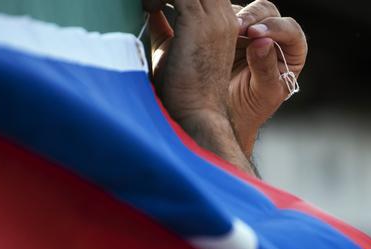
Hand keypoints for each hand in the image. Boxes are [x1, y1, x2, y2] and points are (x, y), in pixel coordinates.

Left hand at [142, 0, 238, 125]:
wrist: (196, 115)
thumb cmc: (184, 90)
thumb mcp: (173, 48)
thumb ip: (165, 26)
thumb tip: (150, 10)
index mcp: (222, 21)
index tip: (152, 4)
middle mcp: (223, 16)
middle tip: (148, 3)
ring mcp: (214, 19)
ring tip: (147, 5)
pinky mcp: (197, 23)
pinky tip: (147, 9)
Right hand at [231, 1, 306, 155]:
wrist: (225, 115)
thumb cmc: (251, 109)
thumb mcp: (263, 94)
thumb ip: (265, 70)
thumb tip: (263, 43)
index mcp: (292, 53)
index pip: (290, 32)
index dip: (275, 29)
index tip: (255, 34)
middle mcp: (274, 38)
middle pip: (268, 13)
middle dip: (253, 17)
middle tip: (237, 27)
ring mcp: (251, 32)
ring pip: (248, 12)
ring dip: (236, 17)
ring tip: (225, 30)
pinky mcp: (231, 31)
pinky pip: (226, 17)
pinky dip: (220, 20)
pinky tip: (212, 30)